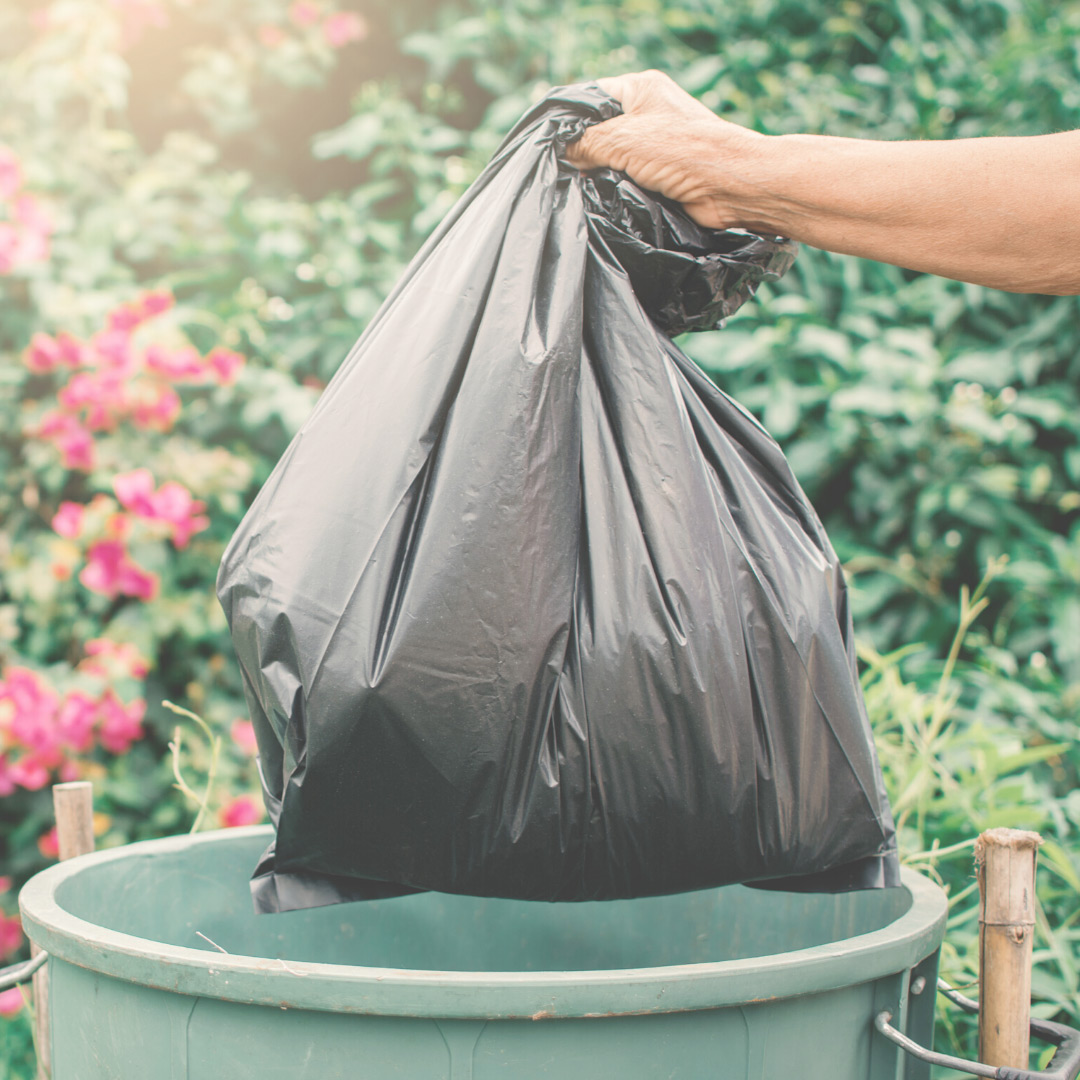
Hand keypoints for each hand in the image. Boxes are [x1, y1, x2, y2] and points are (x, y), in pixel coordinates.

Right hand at [567, 70, 764, 230]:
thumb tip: (562, 155)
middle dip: (582, 151)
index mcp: (639, 88)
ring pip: (612, 158)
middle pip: (599, 130)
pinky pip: (627, 178)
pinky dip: (616, 188)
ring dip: (599, 173)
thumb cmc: (681, 151)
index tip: (549, 144)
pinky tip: (602, 198)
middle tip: (562, 171)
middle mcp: (648, 112)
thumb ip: (585, 144)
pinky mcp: (662, 173)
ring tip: (580, 186)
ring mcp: (656, 143)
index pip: (590, 97)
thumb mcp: (621, 140)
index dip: (568, 120)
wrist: (729, 186)